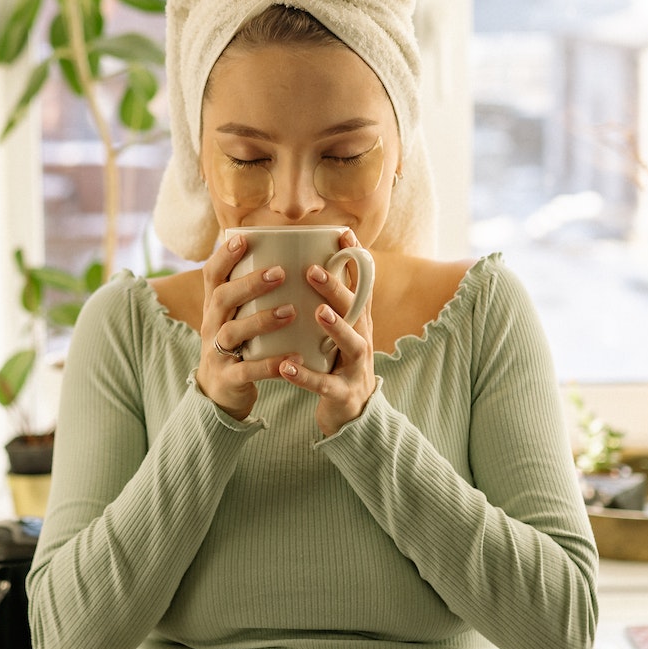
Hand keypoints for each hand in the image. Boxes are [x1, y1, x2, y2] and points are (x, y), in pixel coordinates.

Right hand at [194, 231, 300, 420]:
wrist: (219, 394)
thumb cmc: (239, 345)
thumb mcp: (237, 316)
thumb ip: (252, 293)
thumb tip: (287, 254)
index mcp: (215, 307)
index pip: (211, 275)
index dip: (224, 256)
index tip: (243, 239)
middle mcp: (211, 326)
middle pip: (222, 299)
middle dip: (250, 284)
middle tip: (281, 272)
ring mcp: (217, 353)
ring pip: (232, 332)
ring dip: (262, 320)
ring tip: (292, 311)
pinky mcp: (229, 378)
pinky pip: (248, 370)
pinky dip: (270, 364)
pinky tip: (294, 357)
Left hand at [276, 227, 377, 436]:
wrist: (352, 415)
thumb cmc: (337, 363)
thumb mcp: (337, 331)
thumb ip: (327, 302)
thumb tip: (304, 261)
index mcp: (357, 321)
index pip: (361, 285)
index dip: (355, 259)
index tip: (342, 233)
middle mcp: (361, 339)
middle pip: (355, 309)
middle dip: (336, 288)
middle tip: (312, 269)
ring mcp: (355, 367)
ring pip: (351, 343)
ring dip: (335, 326)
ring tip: (316, 312)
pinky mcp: (343, 394)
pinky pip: (324, 384)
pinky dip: (306, 376)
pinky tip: (286, 367)